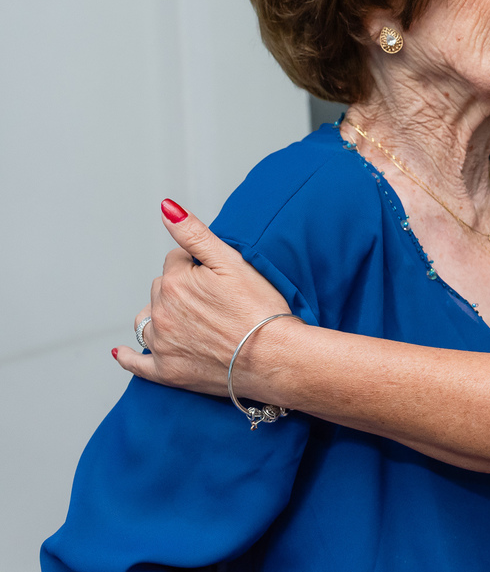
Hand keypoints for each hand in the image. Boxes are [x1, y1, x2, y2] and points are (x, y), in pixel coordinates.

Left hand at [113, 200, 292, 398]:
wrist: (275, 358)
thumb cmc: (261, 311)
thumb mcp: (232, 262)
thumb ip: (194, 234)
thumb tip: (166, 208)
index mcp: (174, 282)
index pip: (176, 260)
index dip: (199, 266)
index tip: (221, 279)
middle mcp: (161, 313)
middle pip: (162, 288)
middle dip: (181, 288)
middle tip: (216, 301)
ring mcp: (162, 345)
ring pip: (148, 319)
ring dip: (161, 315)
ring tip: (189, 320)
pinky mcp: (168, 372)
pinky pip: (137, 363)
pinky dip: (129, 357)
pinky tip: (124, 352)